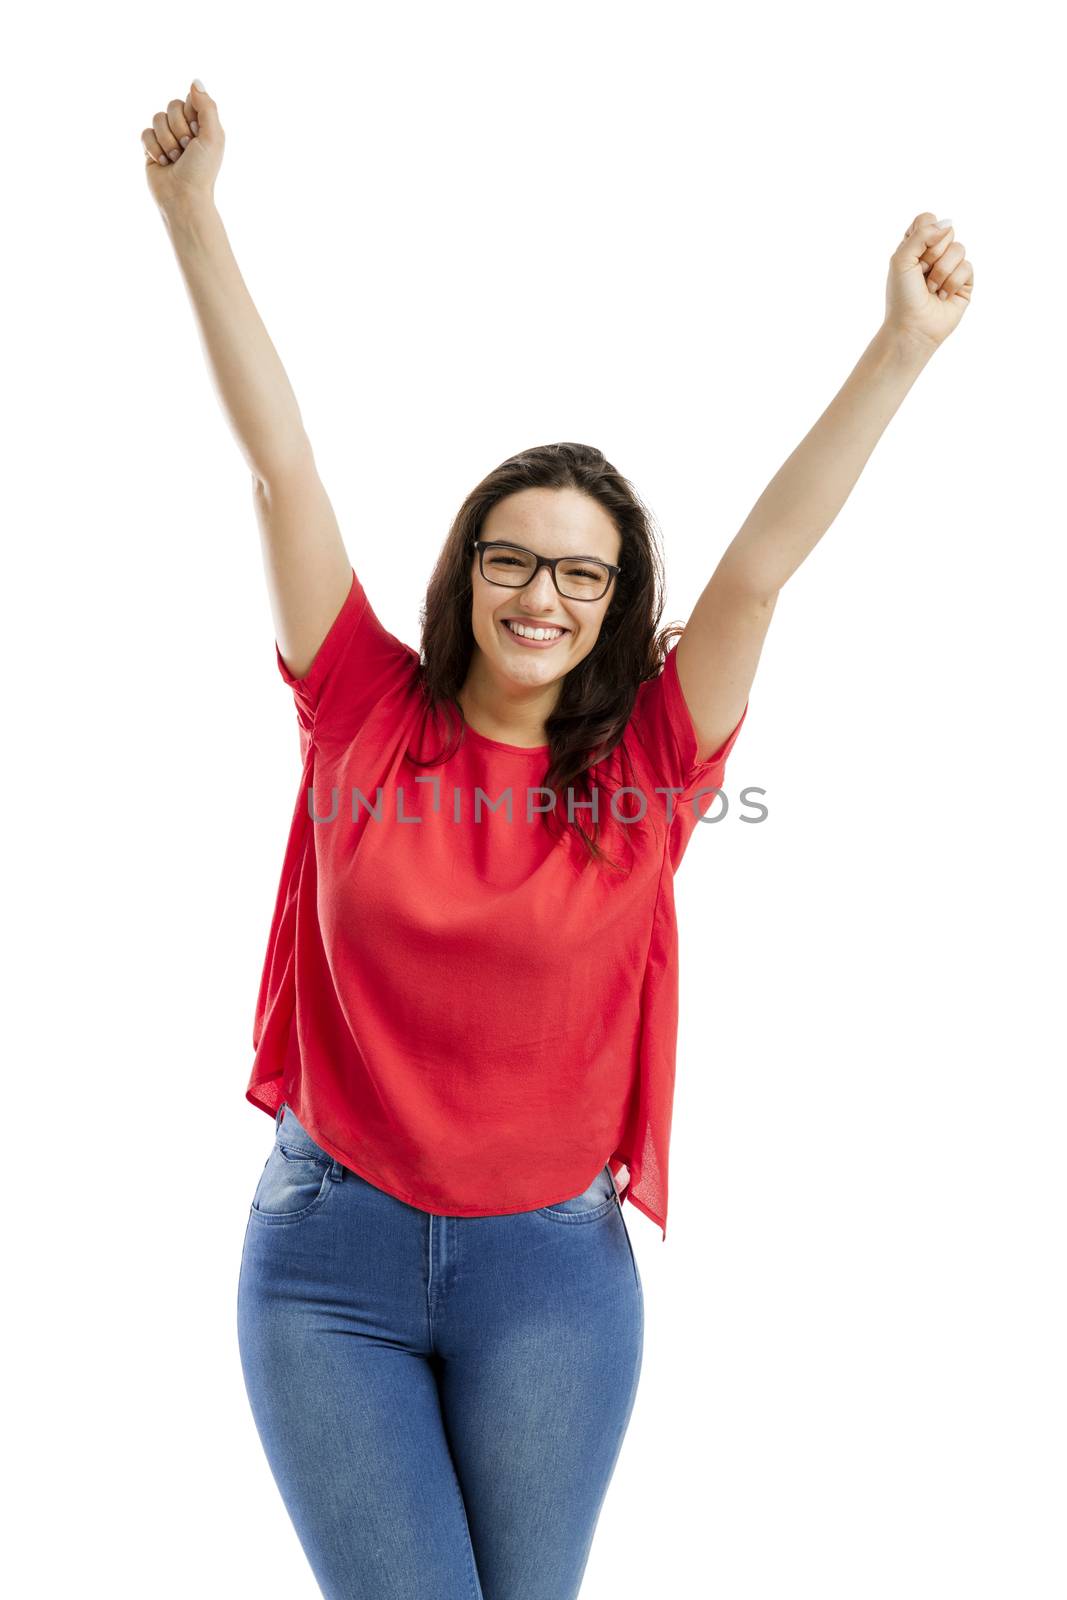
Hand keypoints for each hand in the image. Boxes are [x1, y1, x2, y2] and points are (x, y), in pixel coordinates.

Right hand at [142, 80, 223, 211]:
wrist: (183, 198)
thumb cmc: (201, 170)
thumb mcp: (212, 136)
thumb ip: (207, 106)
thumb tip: (195, 81)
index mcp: (203, 125)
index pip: (189, 100)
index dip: (191, 115)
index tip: (198, 134)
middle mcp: (185, 129)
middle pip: (171, 107)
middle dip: (178, 130)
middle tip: (187, 150)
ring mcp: (167, 138)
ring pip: (157, 119)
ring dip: (167, 141)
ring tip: (175, 159)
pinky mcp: (152, 148)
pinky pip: (145, 133)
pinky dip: (153, 148)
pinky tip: (162, 162)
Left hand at [883, 212, 973, 353]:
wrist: (912, 327)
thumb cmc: (902, 297)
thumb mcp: (901, 260)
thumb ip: (921, 234)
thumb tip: (947, 223)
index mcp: (916, 246)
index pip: (928, 219)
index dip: (924, 233)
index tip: (915, 255)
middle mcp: (934, 254)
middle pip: (946, 231)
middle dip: (933, 255)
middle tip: (922, 274)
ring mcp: (951, 267)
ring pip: (959, 248)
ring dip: (942, 272)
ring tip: (931, 290)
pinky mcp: (965, 282)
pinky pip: (967, 266)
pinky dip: (952, 282)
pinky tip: (943, 296)